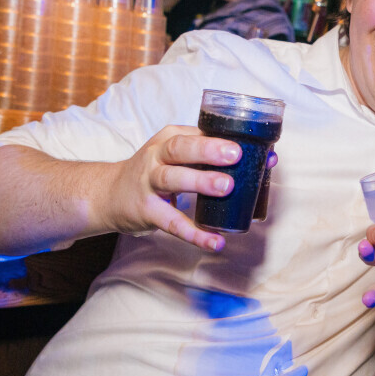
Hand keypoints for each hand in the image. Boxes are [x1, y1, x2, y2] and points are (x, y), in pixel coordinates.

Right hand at [101, 125, 242, 250]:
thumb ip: (212, 156)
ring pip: (173, 178)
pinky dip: (194, 233)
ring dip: (200, 182)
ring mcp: (148, 183)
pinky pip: (171, 222)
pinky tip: (215, 241)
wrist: (108, 194)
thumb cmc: (154, 172)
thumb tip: (265, 161)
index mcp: (169, 138)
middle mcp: (156, 157)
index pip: (198, 134)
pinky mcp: (146, 211)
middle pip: (181, 149)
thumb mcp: (175, 154)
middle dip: (208, 151)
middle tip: (236, 156)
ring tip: (226, 187)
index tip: (251, 147)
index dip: (224, 139)